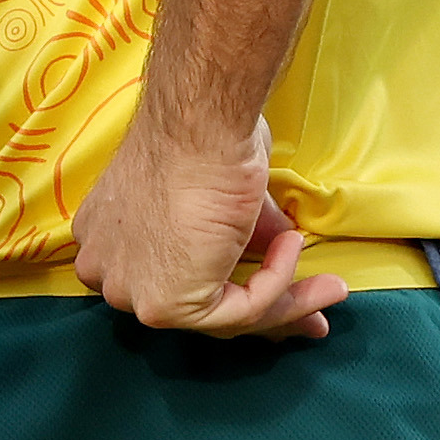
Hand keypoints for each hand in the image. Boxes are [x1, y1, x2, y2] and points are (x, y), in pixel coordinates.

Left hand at [69, 113, 344, 337]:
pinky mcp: (166, 305)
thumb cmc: (204, 138)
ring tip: (333, 288)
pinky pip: (241, 310)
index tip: (277, 284)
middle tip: (316, 313)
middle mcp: (107, 272)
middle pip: (201, 306)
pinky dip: (279, 282)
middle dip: (269, 309)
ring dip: (287, 300)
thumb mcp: (220, 197)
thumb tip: (283, 245)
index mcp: (106, 240)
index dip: (233, 286)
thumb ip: (241, 234)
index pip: (174, 281)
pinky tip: (294, 244)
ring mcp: (131, 292)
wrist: (201, 124)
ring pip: (224, 315)